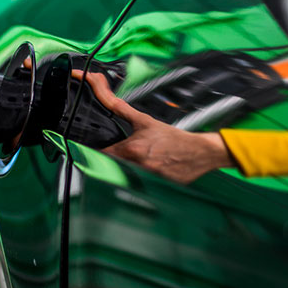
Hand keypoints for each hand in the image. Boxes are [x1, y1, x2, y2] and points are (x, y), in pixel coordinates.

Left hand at [76, 71, 235, 183]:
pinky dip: (136, 185)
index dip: (93, 155)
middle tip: (108, 163)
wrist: (199, 152)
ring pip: (123, 181)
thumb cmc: (172, 138)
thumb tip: (107, 98)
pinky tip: (143, 178)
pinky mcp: (154, 190)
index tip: (88, 155)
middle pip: (110, 170)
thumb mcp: (145, 121)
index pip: (102, 156)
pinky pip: (137, 190)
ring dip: (122, 176)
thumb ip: (123, 110)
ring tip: (129, 171)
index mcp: (130, 150)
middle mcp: (135, 167)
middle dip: (107, 167)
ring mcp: (145, 181)